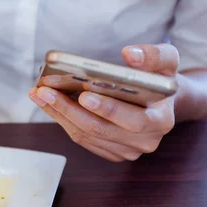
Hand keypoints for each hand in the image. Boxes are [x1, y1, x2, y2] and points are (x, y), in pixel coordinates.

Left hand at [30, 44, 177, 161]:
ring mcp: (127, 150)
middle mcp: (145, 141)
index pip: (133, 120)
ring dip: (59, 114)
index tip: (83, 94)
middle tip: (45, 91)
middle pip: (100, 129)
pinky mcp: (111, 152)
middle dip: (69, 109)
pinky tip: (48, 104)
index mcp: (161, 121)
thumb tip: (130, 54)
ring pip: (85, 135)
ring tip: (39, 94)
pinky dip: (62, 120)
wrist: (161, 100)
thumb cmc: (160, 78)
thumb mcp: (167, 60)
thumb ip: (154, 55)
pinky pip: (81, 138)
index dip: (108, 109)